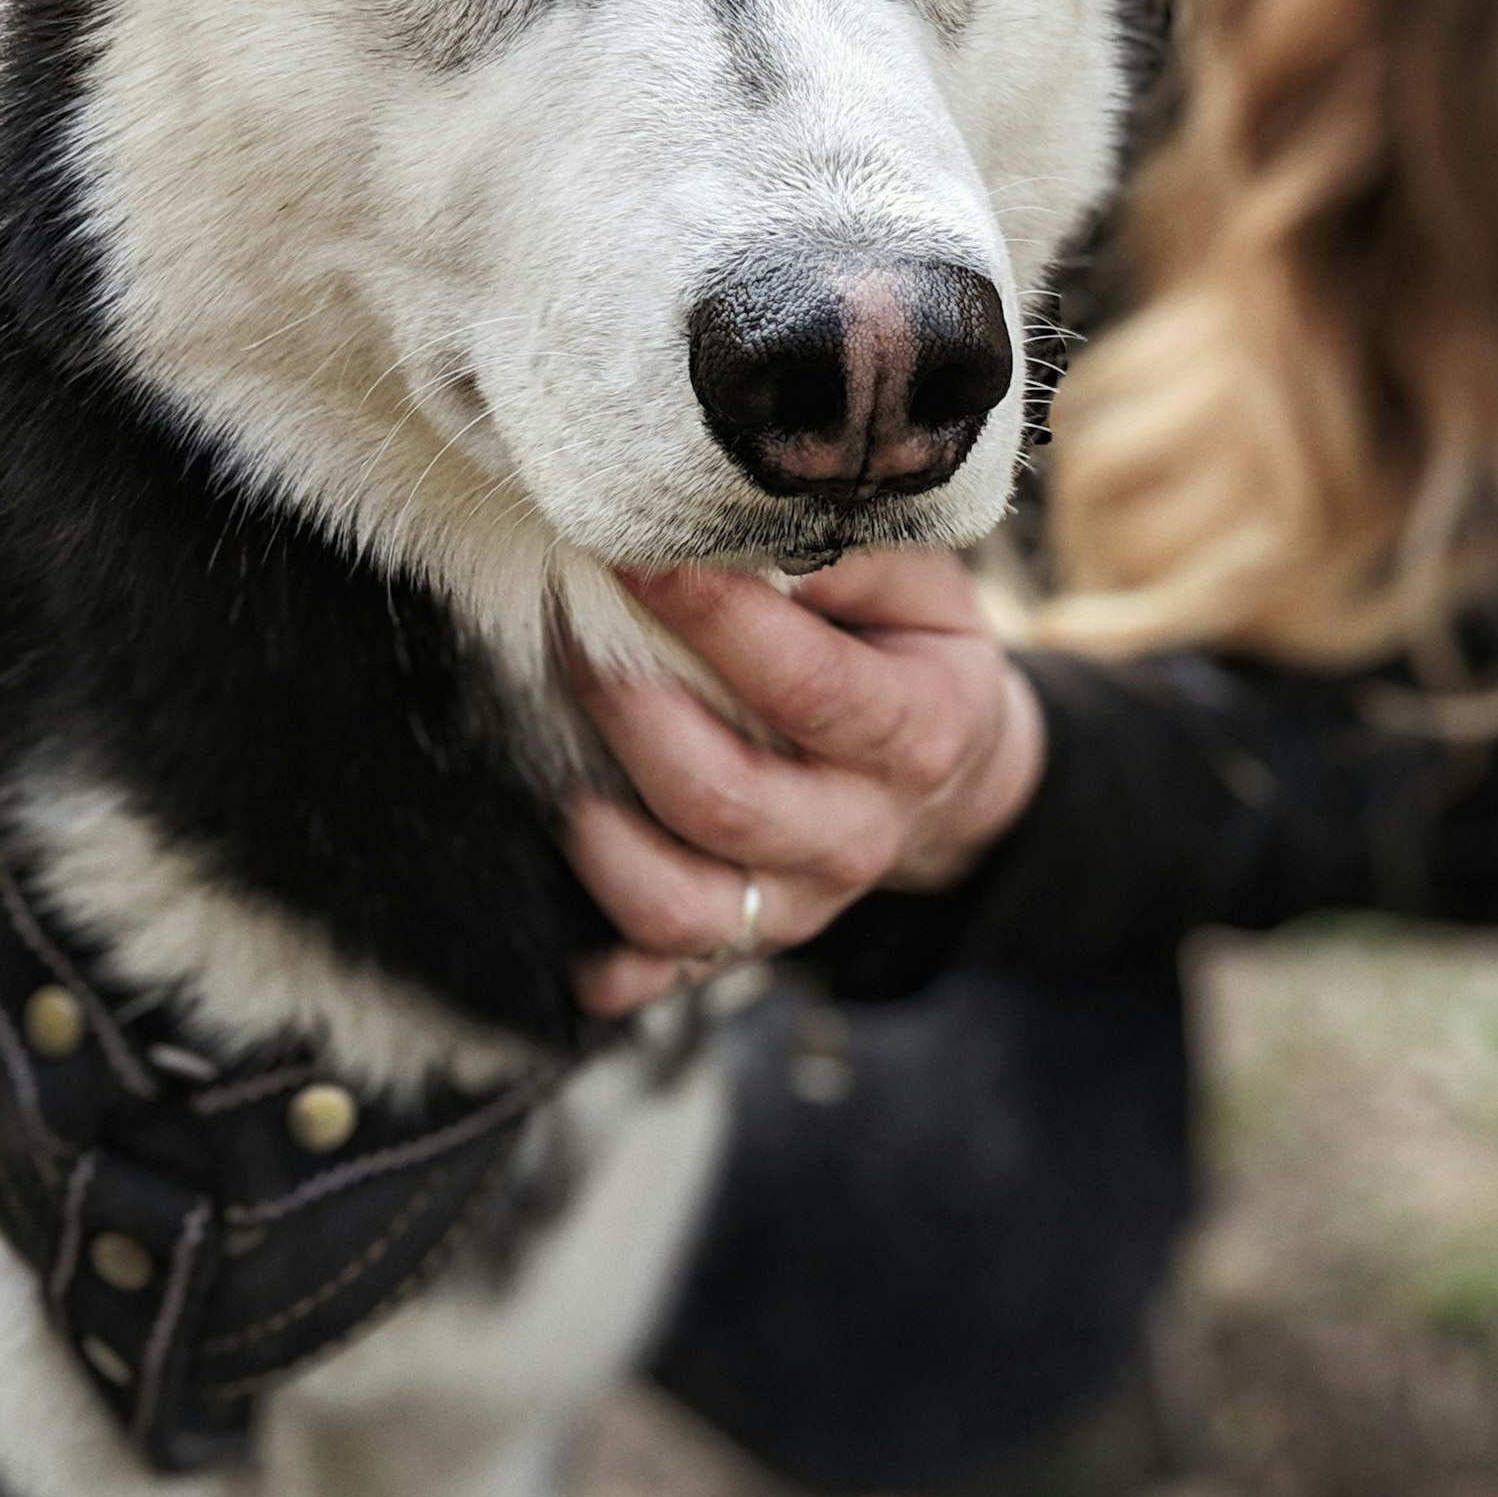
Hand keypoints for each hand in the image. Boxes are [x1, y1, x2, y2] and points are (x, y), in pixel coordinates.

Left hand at [562, 548, 1044, 1016]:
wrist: (945, 767)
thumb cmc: (905, 644)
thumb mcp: (918, 582)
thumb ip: (851, 544)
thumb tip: (749, 522)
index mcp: (916, 732)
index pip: (804, 684)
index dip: (710, 618)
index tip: (629, 550)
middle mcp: (860, 834)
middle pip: (722, 799)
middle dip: (625, 708)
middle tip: (565, 627)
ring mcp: (800, 903)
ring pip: (676, 903)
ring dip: (595, 833)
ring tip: (552, 750)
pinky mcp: (746, 943)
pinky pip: (659, 974)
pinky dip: (601, 959)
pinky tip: (559, 902)